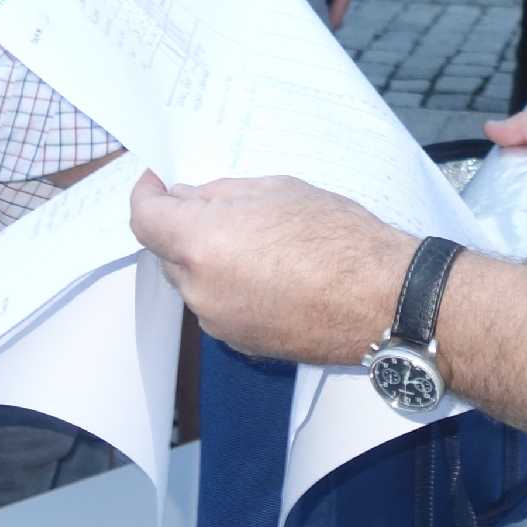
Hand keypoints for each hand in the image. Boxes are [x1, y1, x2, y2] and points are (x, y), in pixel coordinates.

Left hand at [129, 170, 407, 366]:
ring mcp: (219, 322)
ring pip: (195, 283)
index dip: (146, 195)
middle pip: (169, 254)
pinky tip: (273, 273)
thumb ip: (220, 194)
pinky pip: (221, 307)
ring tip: (260, 242)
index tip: (156, 183)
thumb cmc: (338, 238)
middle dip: (185, 228)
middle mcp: (200, 289)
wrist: (382, 299)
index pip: (145, 220)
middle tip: (222, 206)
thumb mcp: (277, 190)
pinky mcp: (242, 344)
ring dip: (211, 260)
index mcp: (201, 243)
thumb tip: (188, 199)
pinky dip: (232, 287)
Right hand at [482, 99, 526, 250]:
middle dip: (499, 193)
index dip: (501, 163)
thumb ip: (525, 125)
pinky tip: (500, 242)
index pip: (522, 157)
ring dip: (508, 218)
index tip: (477, 170)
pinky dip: (523, 241)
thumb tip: (490, 128)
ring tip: (477, 222)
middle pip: (521, 188)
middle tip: (471, 200)